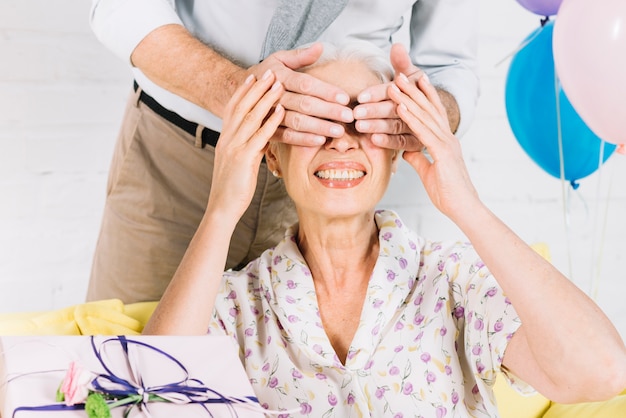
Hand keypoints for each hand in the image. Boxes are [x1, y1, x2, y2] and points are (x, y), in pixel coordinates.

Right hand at [208, 70, 284, 222]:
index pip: (233, 108)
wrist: (222, 207)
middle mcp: (228, 138)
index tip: (253, 75)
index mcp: (225, 138)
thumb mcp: (239, 164)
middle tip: (269, 71)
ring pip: (250, 116)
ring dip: (265, 98)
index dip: (243, 91)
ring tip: (279, 83)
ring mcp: (234, 147)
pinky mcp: (243, 158)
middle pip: (242, 106)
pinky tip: (281, 111)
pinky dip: (271, 122)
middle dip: (256, 88)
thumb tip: (261, 141)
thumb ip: (248, 149)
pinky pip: (259, 136)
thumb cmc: (233, 188)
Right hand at [244, 43, 353, 145]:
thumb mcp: (278, 59)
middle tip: (349, 116)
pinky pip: (286, 136)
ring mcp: (269, 114)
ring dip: (319, 127)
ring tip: (338, 131)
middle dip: (329, 111)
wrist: (238, 93)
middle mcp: (273, 96)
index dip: (326, 91)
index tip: (344, 98)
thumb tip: (320, 47)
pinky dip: (303, 140)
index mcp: (279, 76)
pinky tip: (320, 140)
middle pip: (305, 104)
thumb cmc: (265, 74)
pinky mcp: (267, 130)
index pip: (306, 84)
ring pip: (297, 122)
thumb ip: (300, 55)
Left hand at [354, 43, 424, 150]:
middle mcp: (416, 107)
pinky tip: (374, 139)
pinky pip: (402, 142)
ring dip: (377, 126)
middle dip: (374, 110)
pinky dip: (388, 141)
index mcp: (412, 89)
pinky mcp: (416, 141)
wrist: (432, 113)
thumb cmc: (414, 92)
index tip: (361, 96)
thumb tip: (397, 46)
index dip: (377, 93)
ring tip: (360, 126)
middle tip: (356, 113)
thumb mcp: (410, 76)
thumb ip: (401, 63)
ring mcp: (417, 125)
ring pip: (395, 125)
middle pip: (392, 109)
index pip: (392, 91)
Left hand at [388, 71, 478, 220]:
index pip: (432, 114)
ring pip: (425, 115)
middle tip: (400, 73)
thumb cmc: (448, 194)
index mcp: (445, 141)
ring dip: (408, 98)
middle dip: (414, 89)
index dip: (422, 97)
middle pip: (429, 108)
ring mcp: (446, 143)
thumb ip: (418, 159)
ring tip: (395, 83)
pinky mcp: (442, 152)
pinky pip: (423, 132)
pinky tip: (400, 107)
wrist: (463, 207)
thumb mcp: (428, 172)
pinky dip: (411, 118)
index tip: (411, 81)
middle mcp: (447, 137)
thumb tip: (406, 151)